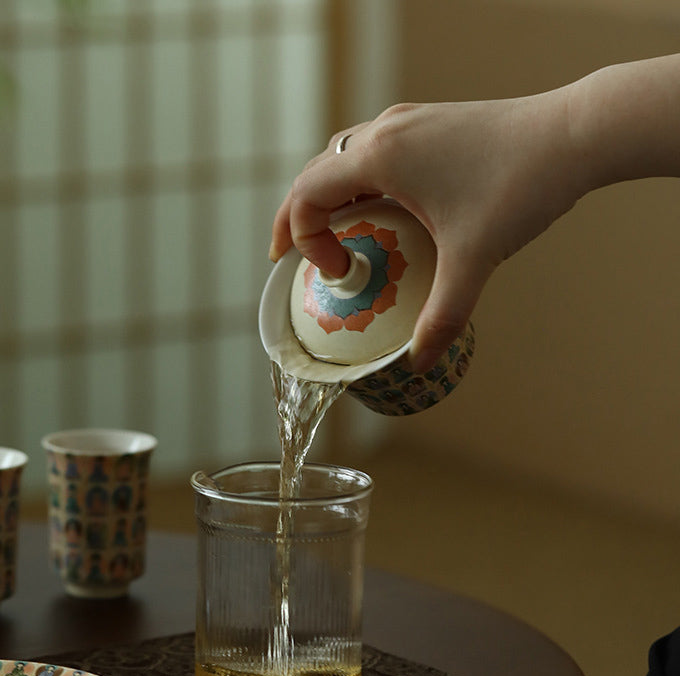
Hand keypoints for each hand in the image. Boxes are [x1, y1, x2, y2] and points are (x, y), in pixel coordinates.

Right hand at [270, 89, 585, 371]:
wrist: (575, 133)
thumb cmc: (521, 184)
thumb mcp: (474, 258)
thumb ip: (443, 315)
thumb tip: (419, 362)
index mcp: (380, 156)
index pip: (306, 195)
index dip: (301, 239)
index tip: (335, 274)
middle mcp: (385, 131)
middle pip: (314, 173)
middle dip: (297, 217)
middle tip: (290, 257)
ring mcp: (408, 123)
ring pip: (342, 159)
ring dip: (326, 198)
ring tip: (328, 235)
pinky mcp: (429, 125)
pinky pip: (373, 154)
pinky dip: (357, 185)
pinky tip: (376, 210)